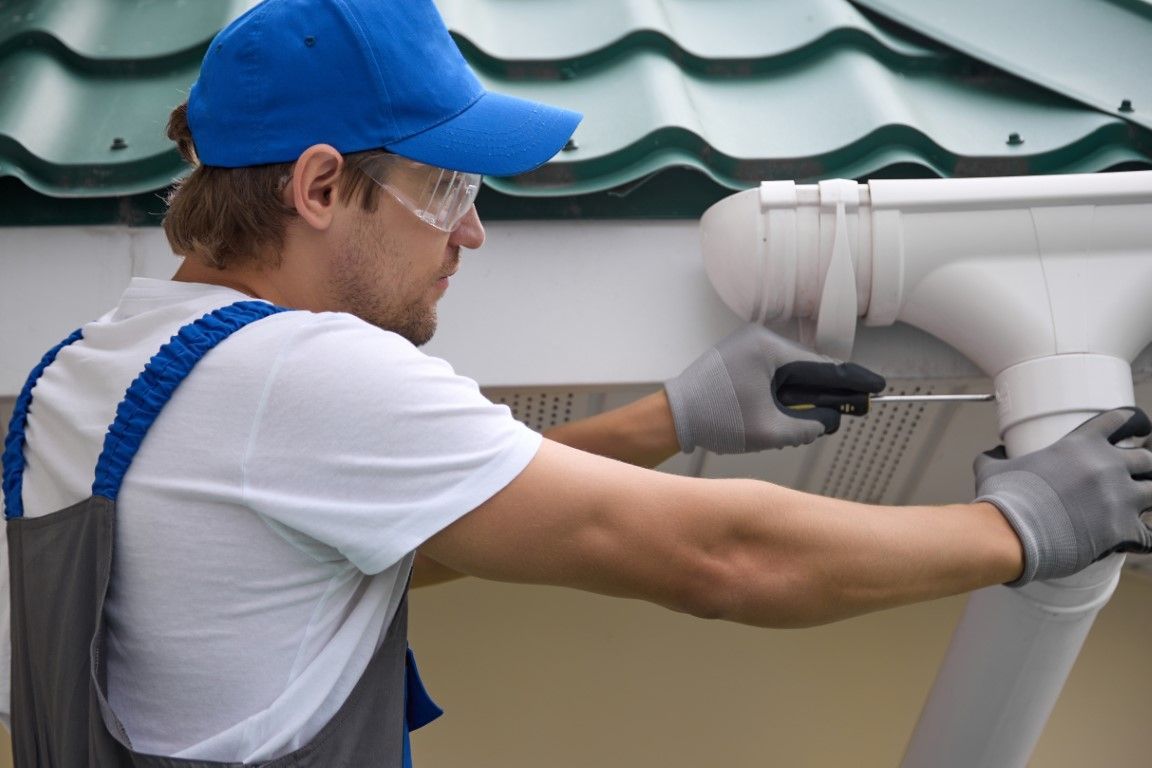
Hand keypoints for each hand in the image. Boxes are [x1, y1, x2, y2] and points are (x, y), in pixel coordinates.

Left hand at [663, 324, 885, 452]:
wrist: (673, 416)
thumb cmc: (715, 420)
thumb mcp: (770, 431)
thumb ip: (807, 427)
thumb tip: (828, 422)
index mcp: (768, 349)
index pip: (822, 366)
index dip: (852, 380)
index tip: (876, 386)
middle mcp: (758, 340)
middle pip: (807, 369)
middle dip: (828, 392)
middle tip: (858, 405)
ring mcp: (747, 347)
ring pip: (790, 374)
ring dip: (802, 397)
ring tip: (817, 418)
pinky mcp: (739, 359)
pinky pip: (773, 375)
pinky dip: (784, 394)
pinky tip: (788, 414)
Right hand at [975, 407, 1151, 585]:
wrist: (1010, 533)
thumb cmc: (1003, 500)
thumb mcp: (994, 468)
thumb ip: (997, 456)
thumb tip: (993, 453)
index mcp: (1081, 445)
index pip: (1121, 420)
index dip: (1134, 423)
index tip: (1140, 430)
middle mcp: (1107, 467)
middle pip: (1147, 459)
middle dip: (1144, 467)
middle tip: (1136, 475)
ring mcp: (1120, 498)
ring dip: (1147, 499)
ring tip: (1135, 507)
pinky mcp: (1123, 530)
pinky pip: (1151, 534)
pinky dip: (1146, 536)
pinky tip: (1139, 538)